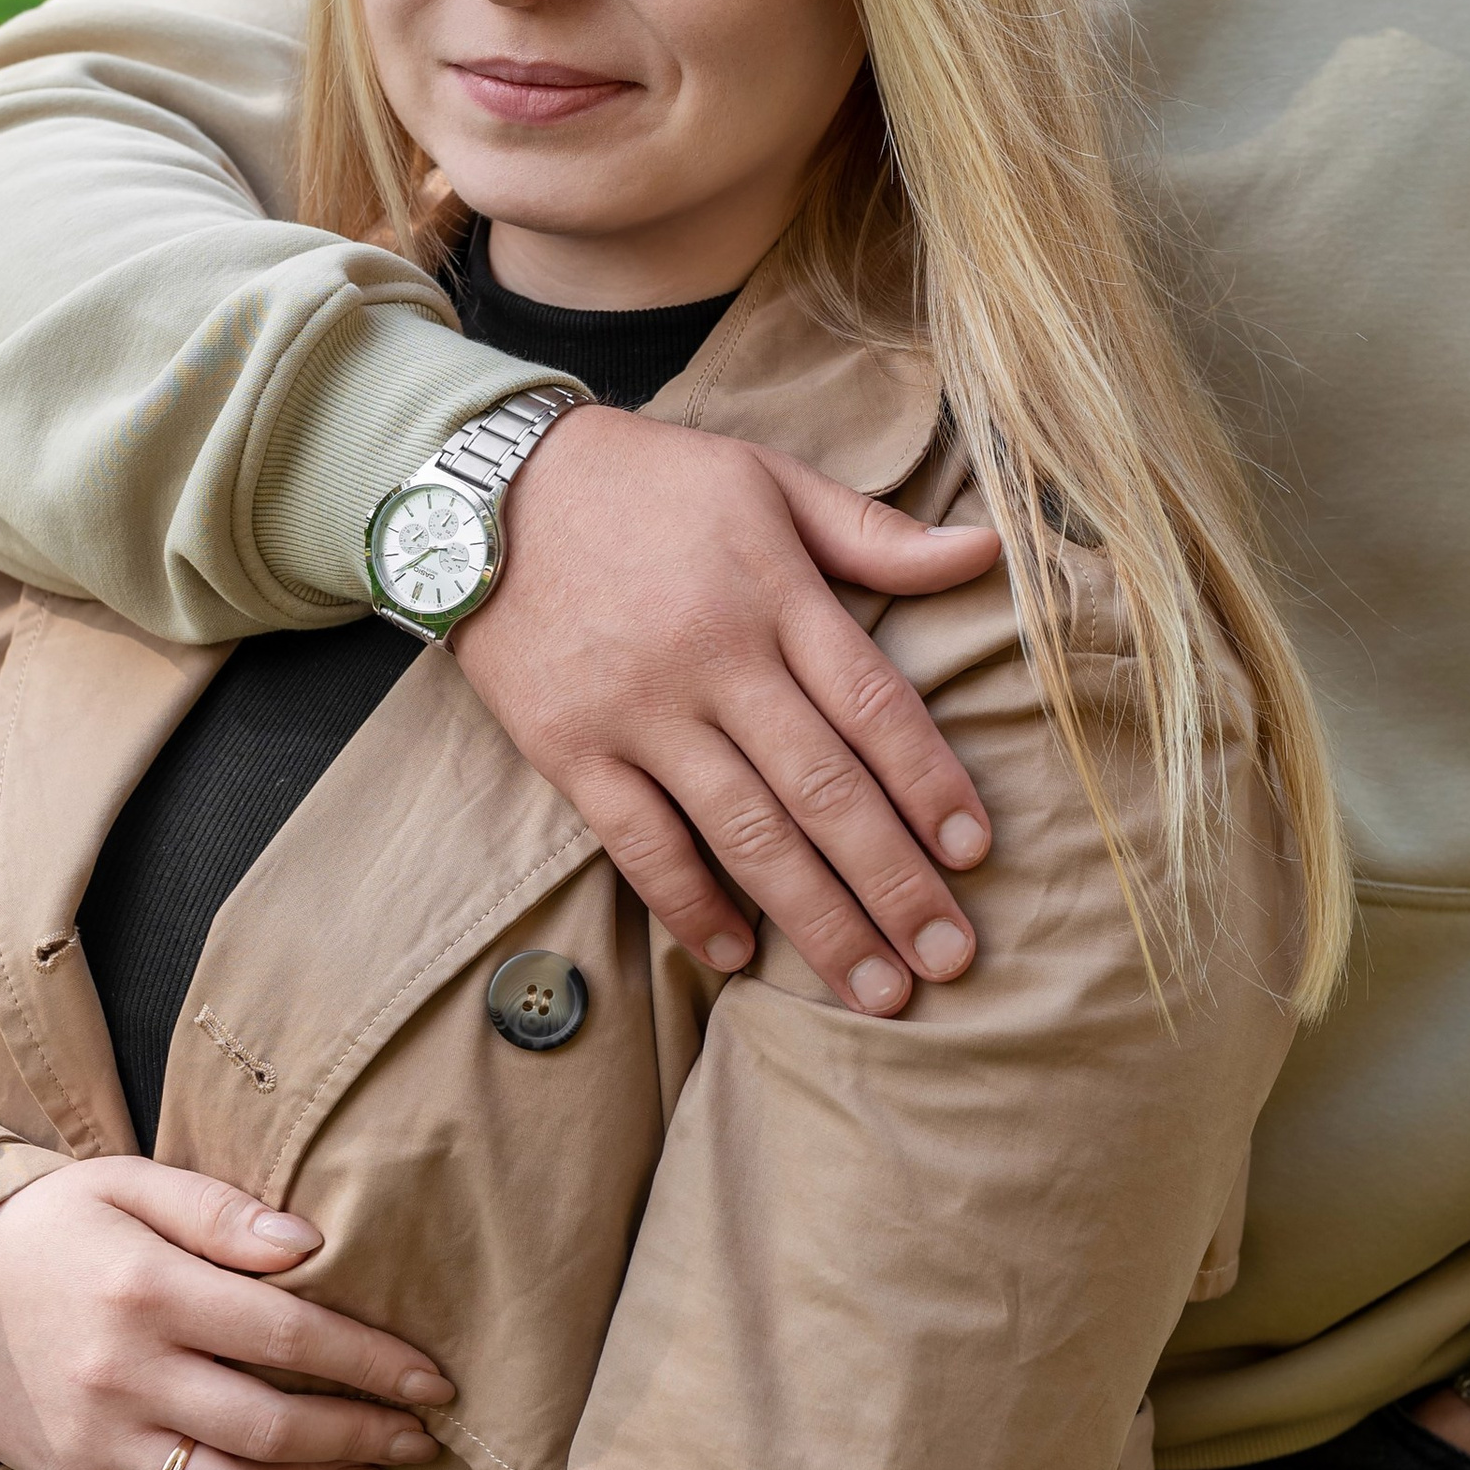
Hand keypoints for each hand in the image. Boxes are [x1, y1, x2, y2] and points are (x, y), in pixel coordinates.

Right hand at [0, 1160, 454, 1469]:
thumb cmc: (52, 1228)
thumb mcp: (127, 1184)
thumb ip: (220, 1210)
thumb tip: (310, 1245)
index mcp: (147, 1290)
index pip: (288, 1336)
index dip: (372, 1362)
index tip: (430, 1378)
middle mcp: (124, 1374)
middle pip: (270, 1426)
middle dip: (362, 1436)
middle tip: (418, 1436)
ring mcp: (97, 1441)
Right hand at [452, 408, 1002, 1017]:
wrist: (482, 486)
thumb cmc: (644, 480)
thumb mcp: (767, 480)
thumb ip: (874, 532)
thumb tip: (987, 554)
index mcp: (774, 593)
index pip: (873, 705)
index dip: (930, 784)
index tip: (975, 854)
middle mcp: (713, 658)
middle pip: (823, 790)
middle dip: (894, 884)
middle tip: (950, 959)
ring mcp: (638, 710)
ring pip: (746, 832)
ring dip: (818, 919)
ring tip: (875, 989)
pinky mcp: (568, 746)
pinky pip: (641, 843)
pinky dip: (691, 903)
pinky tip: (741, 954)